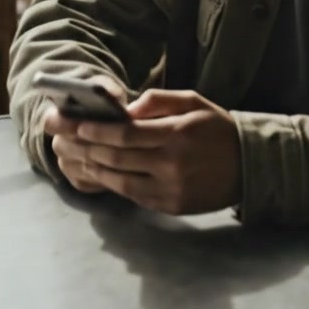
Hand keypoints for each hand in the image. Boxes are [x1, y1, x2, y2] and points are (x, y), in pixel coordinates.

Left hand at [47, 87, 241, 213]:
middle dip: (83, 146)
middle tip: (58, 137)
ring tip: (70, 156)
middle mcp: (171, 164)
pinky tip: (97, 173)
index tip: (72, 124)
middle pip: (116, 157)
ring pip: (119, 180)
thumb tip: (126, 109)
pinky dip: (111, 184)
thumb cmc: (217, 128)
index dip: (94, 130)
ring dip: (91, 168)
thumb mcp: (193, 102)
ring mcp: (170, 189)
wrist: (249, 166)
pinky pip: (133, 195)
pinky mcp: (171, 206)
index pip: (125, 134)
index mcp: (176, 134)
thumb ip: (158, 101)